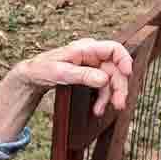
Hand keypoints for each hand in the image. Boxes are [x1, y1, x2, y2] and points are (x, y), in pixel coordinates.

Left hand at [14, 38, 132, 116]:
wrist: (32, 76)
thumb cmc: (42, 68)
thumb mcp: (60, 72)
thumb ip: (81, 75)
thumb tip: (103, 79)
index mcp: (85, 48)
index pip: (113, 48)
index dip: (124, 59)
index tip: (128, 73)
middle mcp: (92, 55)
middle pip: (115, 68)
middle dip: (118, 86)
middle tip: (119, 104)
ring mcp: (92, 65)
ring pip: (110, 80)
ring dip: (110, 96)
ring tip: (101, 111)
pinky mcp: (90, 76)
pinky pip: (102, 87)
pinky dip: (102, 98)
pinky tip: (98, 109)